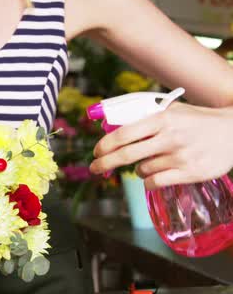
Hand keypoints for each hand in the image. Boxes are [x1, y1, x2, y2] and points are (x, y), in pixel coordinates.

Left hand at [90, 102, 232, 189]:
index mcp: (162, 119)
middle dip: (104, 163)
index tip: (96, 152)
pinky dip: (149, 181)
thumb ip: (146, 118)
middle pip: (126, 155)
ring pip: (141, 170)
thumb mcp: (172, 111)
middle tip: (94, 168)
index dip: (105, 145)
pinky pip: (155, 182)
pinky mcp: (190, 173)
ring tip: (150, 162)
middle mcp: (169, 137)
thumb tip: (114, 127)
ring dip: (138, 169)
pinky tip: (154, 175)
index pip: (124, 134)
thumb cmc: (198, 121)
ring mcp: (180, 156)